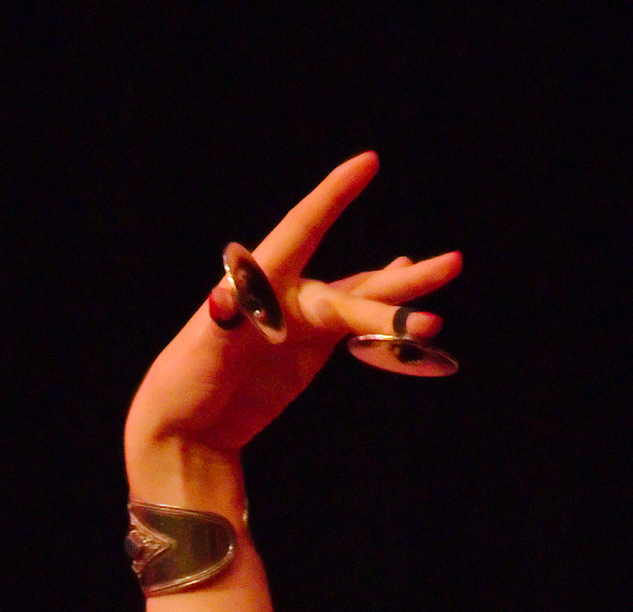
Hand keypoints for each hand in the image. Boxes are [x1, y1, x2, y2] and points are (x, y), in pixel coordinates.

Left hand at [124, 151, 461, 485]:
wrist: (186, 428)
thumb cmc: (183, 385)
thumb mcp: (198, 356)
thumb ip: (217, 328)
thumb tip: (225, 302)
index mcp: (258, 282)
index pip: (302, 228)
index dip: (334, 196)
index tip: (367, 162)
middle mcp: (286, 294)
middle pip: (352, 284)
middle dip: (398, 284)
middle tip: (449, 266)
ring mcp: (302, 320)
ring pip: (363, 299)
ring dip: (404, 291)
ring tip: (449, 267)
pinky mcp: (310, 348)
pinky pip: (357, 326)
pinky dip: (386, 313)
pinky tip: (412, 298)